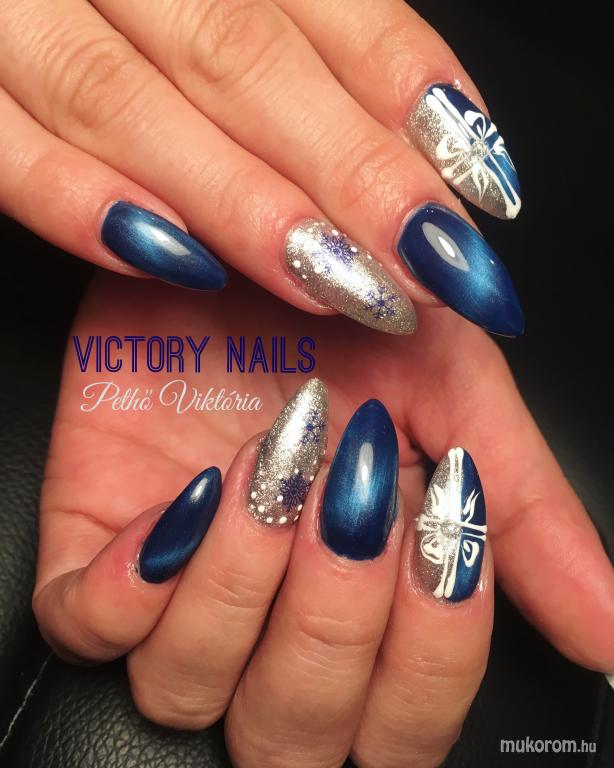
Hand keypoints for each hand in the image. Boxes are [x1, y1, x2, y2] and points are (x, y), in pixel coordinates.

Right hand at [1, 0, 521, 336]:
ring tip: (340, 281)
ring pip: (126, 99)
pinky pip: (3, 147)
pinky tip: (176, 264)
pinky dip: (79, 202)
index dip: (408, 90)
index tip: (479, 184)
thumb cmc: (120, 0)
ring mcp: (14, 11)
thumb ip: (293, 47)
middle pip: (238, 54)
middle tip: (427, 263)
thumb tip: (411, 146)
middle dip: (347, 168)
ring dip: (240, 202)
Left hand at [33, 273, 613, 766]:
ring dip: (243, 585)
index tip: (438, 524)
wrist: (248, 240)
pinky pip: (92, 630)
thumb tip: (606, 630)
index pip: (404, 721)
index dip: (429, 650)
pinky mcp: (96, 547)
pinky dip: (137, 583)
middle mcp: (272, 614)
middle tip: (353, 495)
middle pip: (297, 734)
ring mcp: (177, 589)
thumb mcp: (457, 395)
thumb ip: (528, 518)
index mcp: (370, 597)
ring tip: (272, 466)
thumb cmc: (348, 313)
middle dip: (334, 621)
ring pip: (188, 691)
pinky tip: (191, 494)